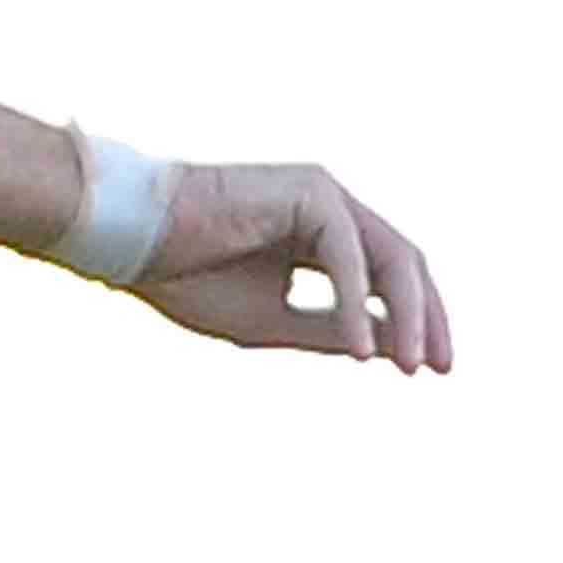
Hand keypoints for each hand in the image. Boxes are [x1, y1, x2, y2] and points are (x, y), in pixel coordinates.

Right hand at [127, 163, 450, 371]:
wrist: (128, 238)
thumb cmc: (184, 277)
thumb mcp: (270, 320)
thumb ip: (329, 330)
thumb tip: (390, 349)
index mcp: (319, 233)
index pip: (388, 276)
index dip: (412, 322)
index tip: (426, 370)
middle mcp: (330, 206)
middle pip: (404, 264)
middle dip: (425, 319)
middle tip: (434, 369)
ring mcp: (324, 193)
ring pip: (390, 258)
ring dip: (406, 315)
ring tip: (408, 365)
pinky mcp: (311, 192)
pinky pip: (349, 257)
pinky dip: (355, 305)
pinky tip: (357, 349)